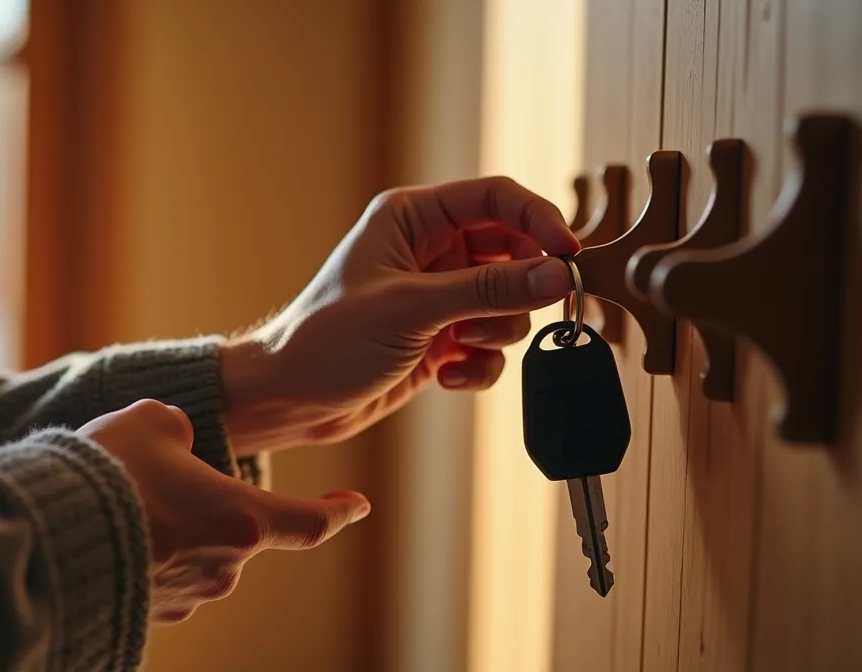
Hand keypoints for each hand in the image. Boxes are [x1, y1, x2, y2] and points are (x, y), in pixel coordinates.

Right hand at [77, 399, 370, 622]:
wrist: (49, 537)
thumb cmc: (110, 475)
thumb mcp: (149, 423)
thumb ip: (178, 428)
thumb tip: (177, 440)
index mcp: (242, 518)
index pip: (310, 522)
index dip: (337, 512)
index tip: (357, 504)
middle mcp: (223, 566)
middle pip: (235, 531)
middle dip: (207, 506)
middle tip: (158, 479)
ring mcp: (186, 597)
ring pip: (193, 555)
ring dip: (171, 533)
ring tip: (122, 504)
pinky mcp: (147, 614)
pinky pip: (156, 580)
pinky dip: (144, 560)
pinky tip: (106, 535)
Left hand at [223, 176, 580, 453]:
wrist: (291, 400)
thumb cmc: (327, 340)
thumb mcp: (412, 309)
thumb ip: (489, 289)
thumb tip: (557, 274)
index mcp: (412, 217)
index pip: (497, 198)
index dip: (540, 220)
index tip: (569, 256)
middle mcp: (428, 249)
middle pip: (513, 251)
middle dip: (520, 288)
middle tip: (516, 312)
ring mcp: (436, 295)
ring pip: (508, 301)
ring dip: (497, 330)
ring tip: (459, 347)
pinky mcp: (440, 337)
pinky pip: (490, 342)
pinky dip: (481, 363)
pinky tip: (449, 377)